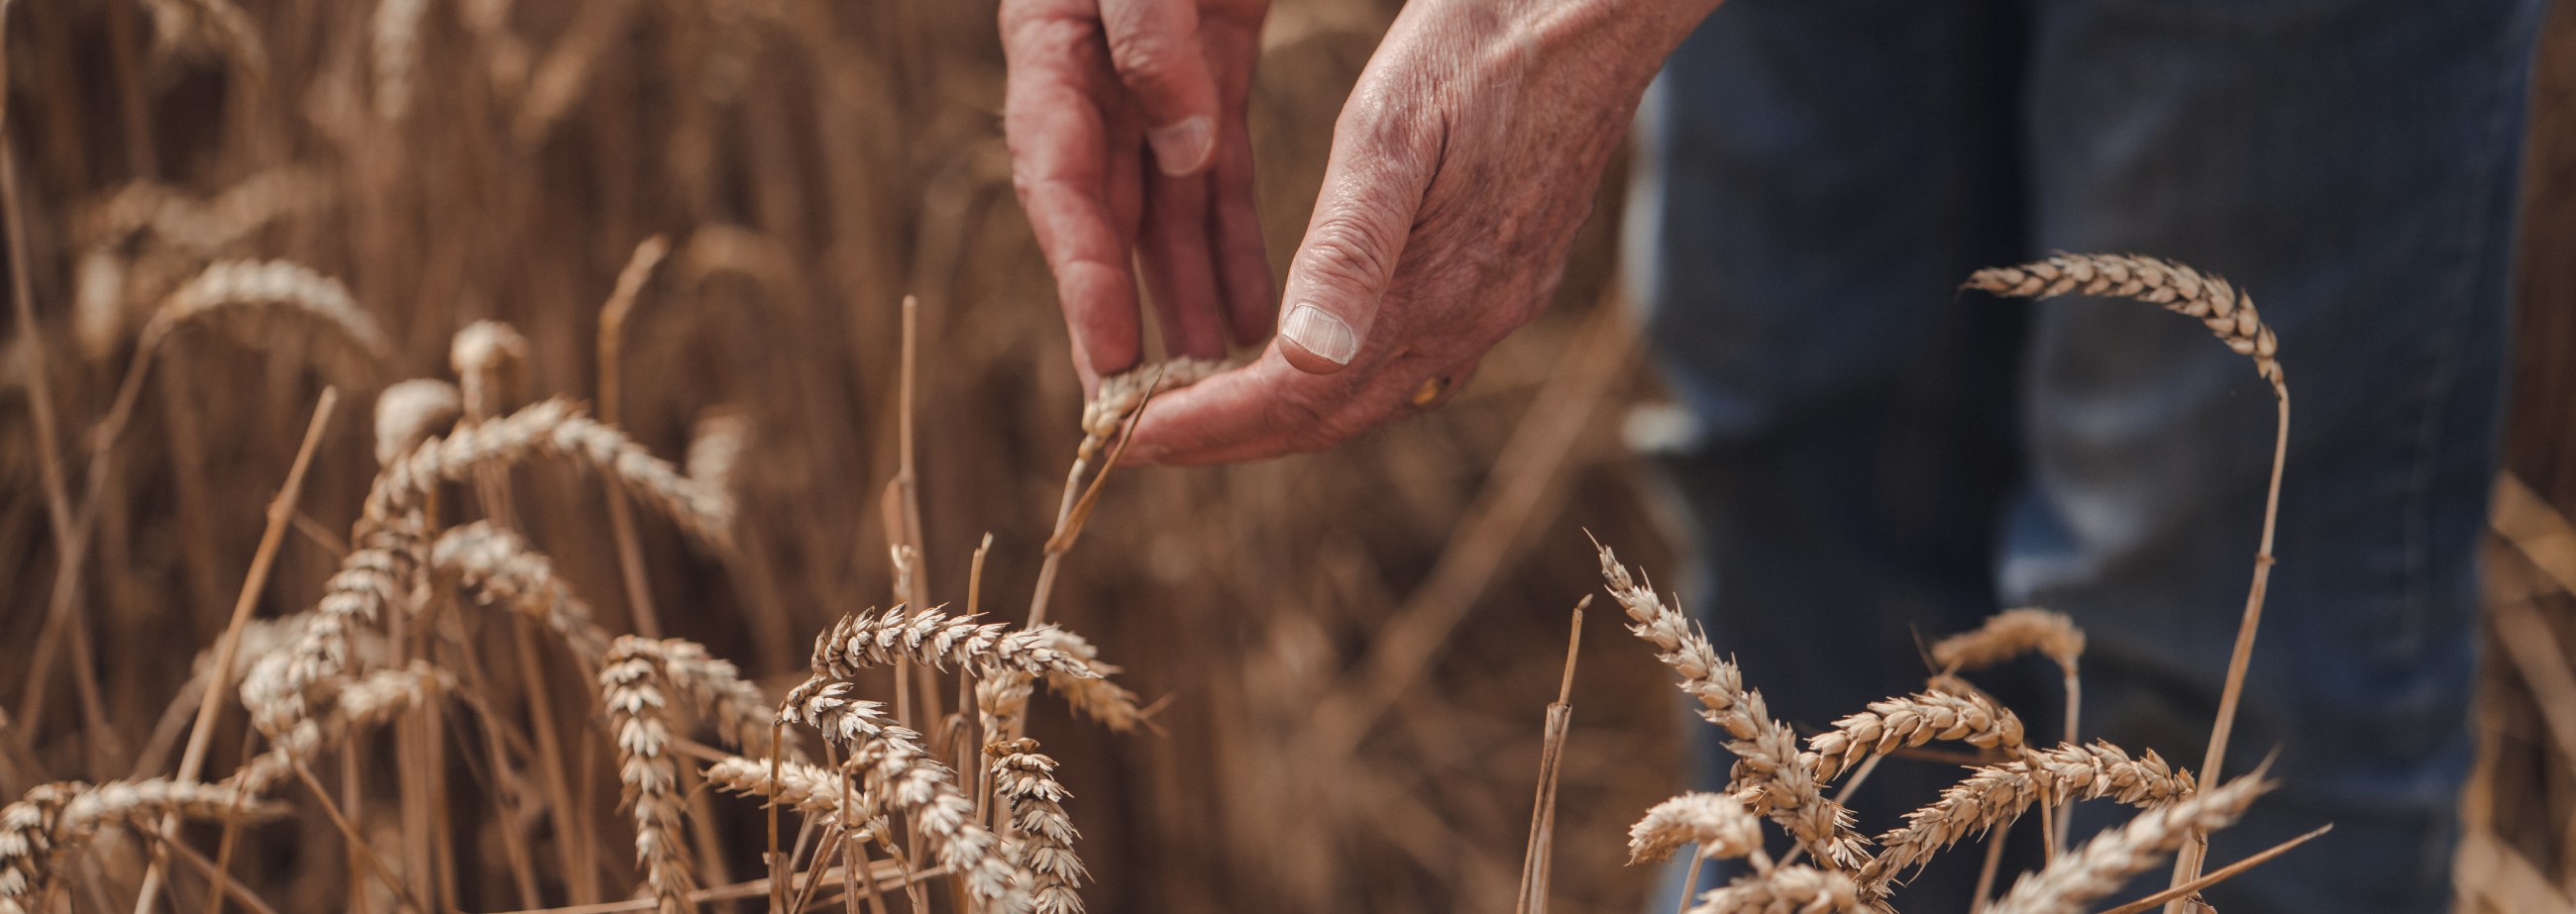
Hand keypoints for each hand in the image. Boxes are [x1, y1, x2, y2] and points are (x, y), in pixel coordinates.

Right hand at [1001, 0, 1275, 392]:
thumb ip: (1149, 41)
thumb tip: (1182, 151)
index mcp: (1053, 52)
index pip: (1060, 182)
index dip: (1083, 275)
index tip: (1110, 354)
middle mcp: (1092, 85)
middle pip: (1104, 219)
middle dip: (1119, 317)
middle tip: (1139, 410)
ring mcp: (1153, 88)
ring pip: (1168, 211)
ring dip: (1187, 297)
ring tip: (1213, 381)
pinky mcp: (1214, 75)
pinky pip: (1223, 176)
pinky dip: (1237, 246)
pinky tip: (1252, 316)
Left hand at [1119, 0, 1720, 464]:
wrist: (1605, 7)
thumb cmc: (1485, 41)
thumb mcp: (1393, 125)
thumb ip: (1350, 247)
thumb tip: (1304, 359)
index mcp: (1431, 287)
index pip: (1298, 397)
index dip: (1209, 427)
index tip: (1129, 437)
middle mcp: (1471, 315)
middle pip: (1335, 417)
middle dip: (1234, 438)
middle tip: (1144, 437)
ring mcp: (1500, 299)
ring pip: (1376, 394)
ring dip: (1288, 412)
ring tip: (1208, 405)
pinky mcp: (1514, 271)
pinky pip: (1416, 355)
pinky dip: (1344, 373)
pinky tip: (1314, 352)